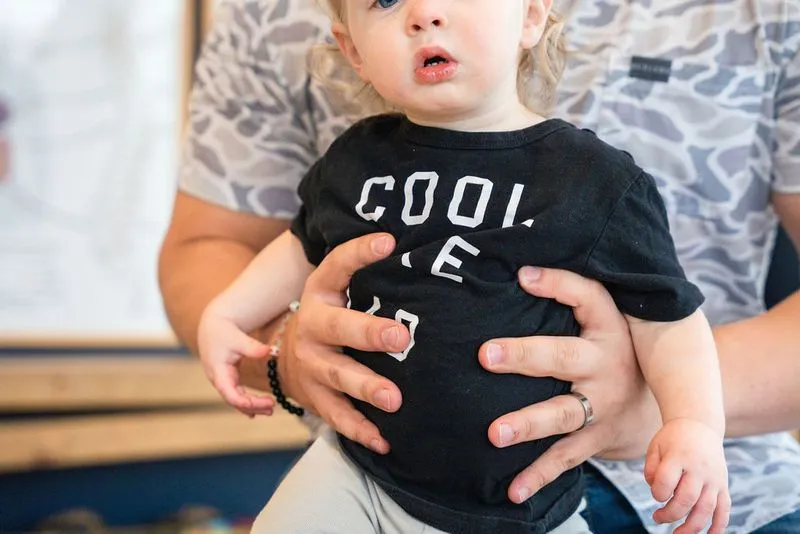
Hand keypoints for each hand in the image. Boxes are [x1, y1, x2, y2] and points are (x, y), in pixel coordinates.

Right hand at [197, 307, 275, 416]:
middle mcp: (219, 380)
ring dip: (251, 406)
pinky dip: (246, 401)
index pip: (230, 394)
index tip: (263, 403)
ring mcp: (222, 380)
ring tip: (270, 410)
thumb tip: (271, 351)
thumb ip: (252, 347)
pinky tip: (256, 409)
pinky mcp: (227, 378)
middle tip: (272, 407)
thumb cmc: (223, 332)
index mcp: (218, 372)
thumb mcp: (237, 338)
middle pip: (235, 400)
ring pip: (236, 399)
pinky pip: (236, 394)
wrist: (212, 326)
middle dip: (253, 406)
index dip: (245, 402)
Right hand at [280, 232, 410, 453]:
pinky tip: (384, 441)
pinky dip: (360, 430)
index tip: (389, 241)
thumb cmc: (335, 315)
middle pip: (338, 327)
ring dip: (366, 387)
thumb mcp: (341, 289)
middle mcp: (312, 326)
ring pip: (338, 376)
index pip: (338, 265)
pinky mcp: (315, 398)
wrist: (289, 356)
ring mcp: (312, 364)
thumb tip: (421, 247)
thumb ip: (370, 274)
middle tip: (400, 336)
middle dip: (368, 332)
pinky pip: (337, 416)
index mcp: (321, 292)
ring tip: (395, 399)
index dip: (360, 253)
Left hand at [479, 266, 659, 503]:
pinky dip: (539, 475)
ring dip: (527, 423)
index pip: (587, 297)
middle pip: (563, 357)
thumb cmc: (617, 348)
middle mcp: (605, 366)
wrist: (665, 403)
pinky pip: (565, 458)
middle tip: (486, 355)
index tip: (522, 276)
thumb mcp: (606, 317)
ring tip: (494, 433)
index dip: (557, 285)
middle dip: (525, 355)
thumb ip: (569, 293)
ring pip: (562, 414)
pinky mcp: (596, 439)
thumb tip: (519, 270)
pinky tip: (512, 490)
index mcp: (608, 329)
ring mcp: (602, 406)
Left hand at [644, 418, 729, 533]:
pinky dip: (718, 525)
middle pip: (687, 499)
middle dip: (670, 514)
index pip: (666, 481)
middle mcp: (699, 469)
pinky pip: (724, 509)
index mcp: (679, 456)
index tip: (656, 495)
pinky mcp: (723, 485)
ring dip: (692, 526)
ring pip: (706, 508)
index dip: (657, 494)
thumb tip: (655, 490)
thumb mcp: (656, 446)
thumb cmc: (672, 439)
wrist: (700, 426)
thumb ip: (651, 468)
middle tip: (657, 517)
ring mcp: (714, 478)